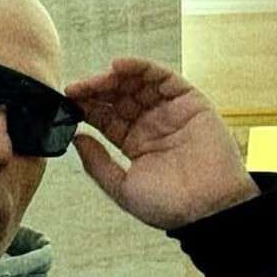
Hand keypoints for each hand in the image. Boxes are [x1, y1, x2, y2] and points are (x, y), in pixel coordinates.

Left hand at [63, 57, 259, 229]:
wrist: (209, 210)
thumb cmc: (170, 206)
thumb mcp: (122, 188)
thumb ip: (97, 163)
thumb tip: (76, 138)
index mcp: (134, 143)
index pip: (105, 116)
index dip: (87, 106)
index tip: (68, 100)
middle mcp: (151, 124)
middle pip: (119, 96)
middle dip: (97, 89)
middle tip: (77, 88)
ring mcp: (170, 111)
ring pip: (138, 84)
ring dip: (115, 77)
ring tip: (98, 78)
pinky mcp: (190, 102)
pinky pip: (163, 78)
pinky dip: (141, 68)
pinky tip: (120, 66)